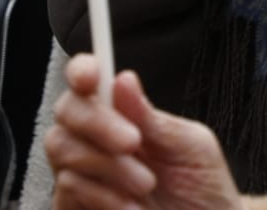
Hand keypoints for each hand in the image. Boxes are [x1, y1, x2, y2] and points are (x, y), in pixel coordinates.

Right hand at [48, 54, 244, 209]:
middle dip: (98, 123)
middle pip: (66, 112)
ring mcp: (83, 175)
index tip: (91, 77)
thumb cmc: (203, 188)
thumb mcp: (191, 147)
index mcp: (125, 116)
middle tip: (134, 142)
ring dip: (108, 166)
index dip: (81, 71)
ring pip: (63, 150)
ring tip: (146, 184)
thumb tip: (123, 79)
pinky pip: (65, 191)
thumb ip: (153, 119)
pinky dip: (102, 197)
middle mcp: (96, 141)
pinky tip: (132, 208)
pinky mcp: (75, 208)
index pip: (87, 82)